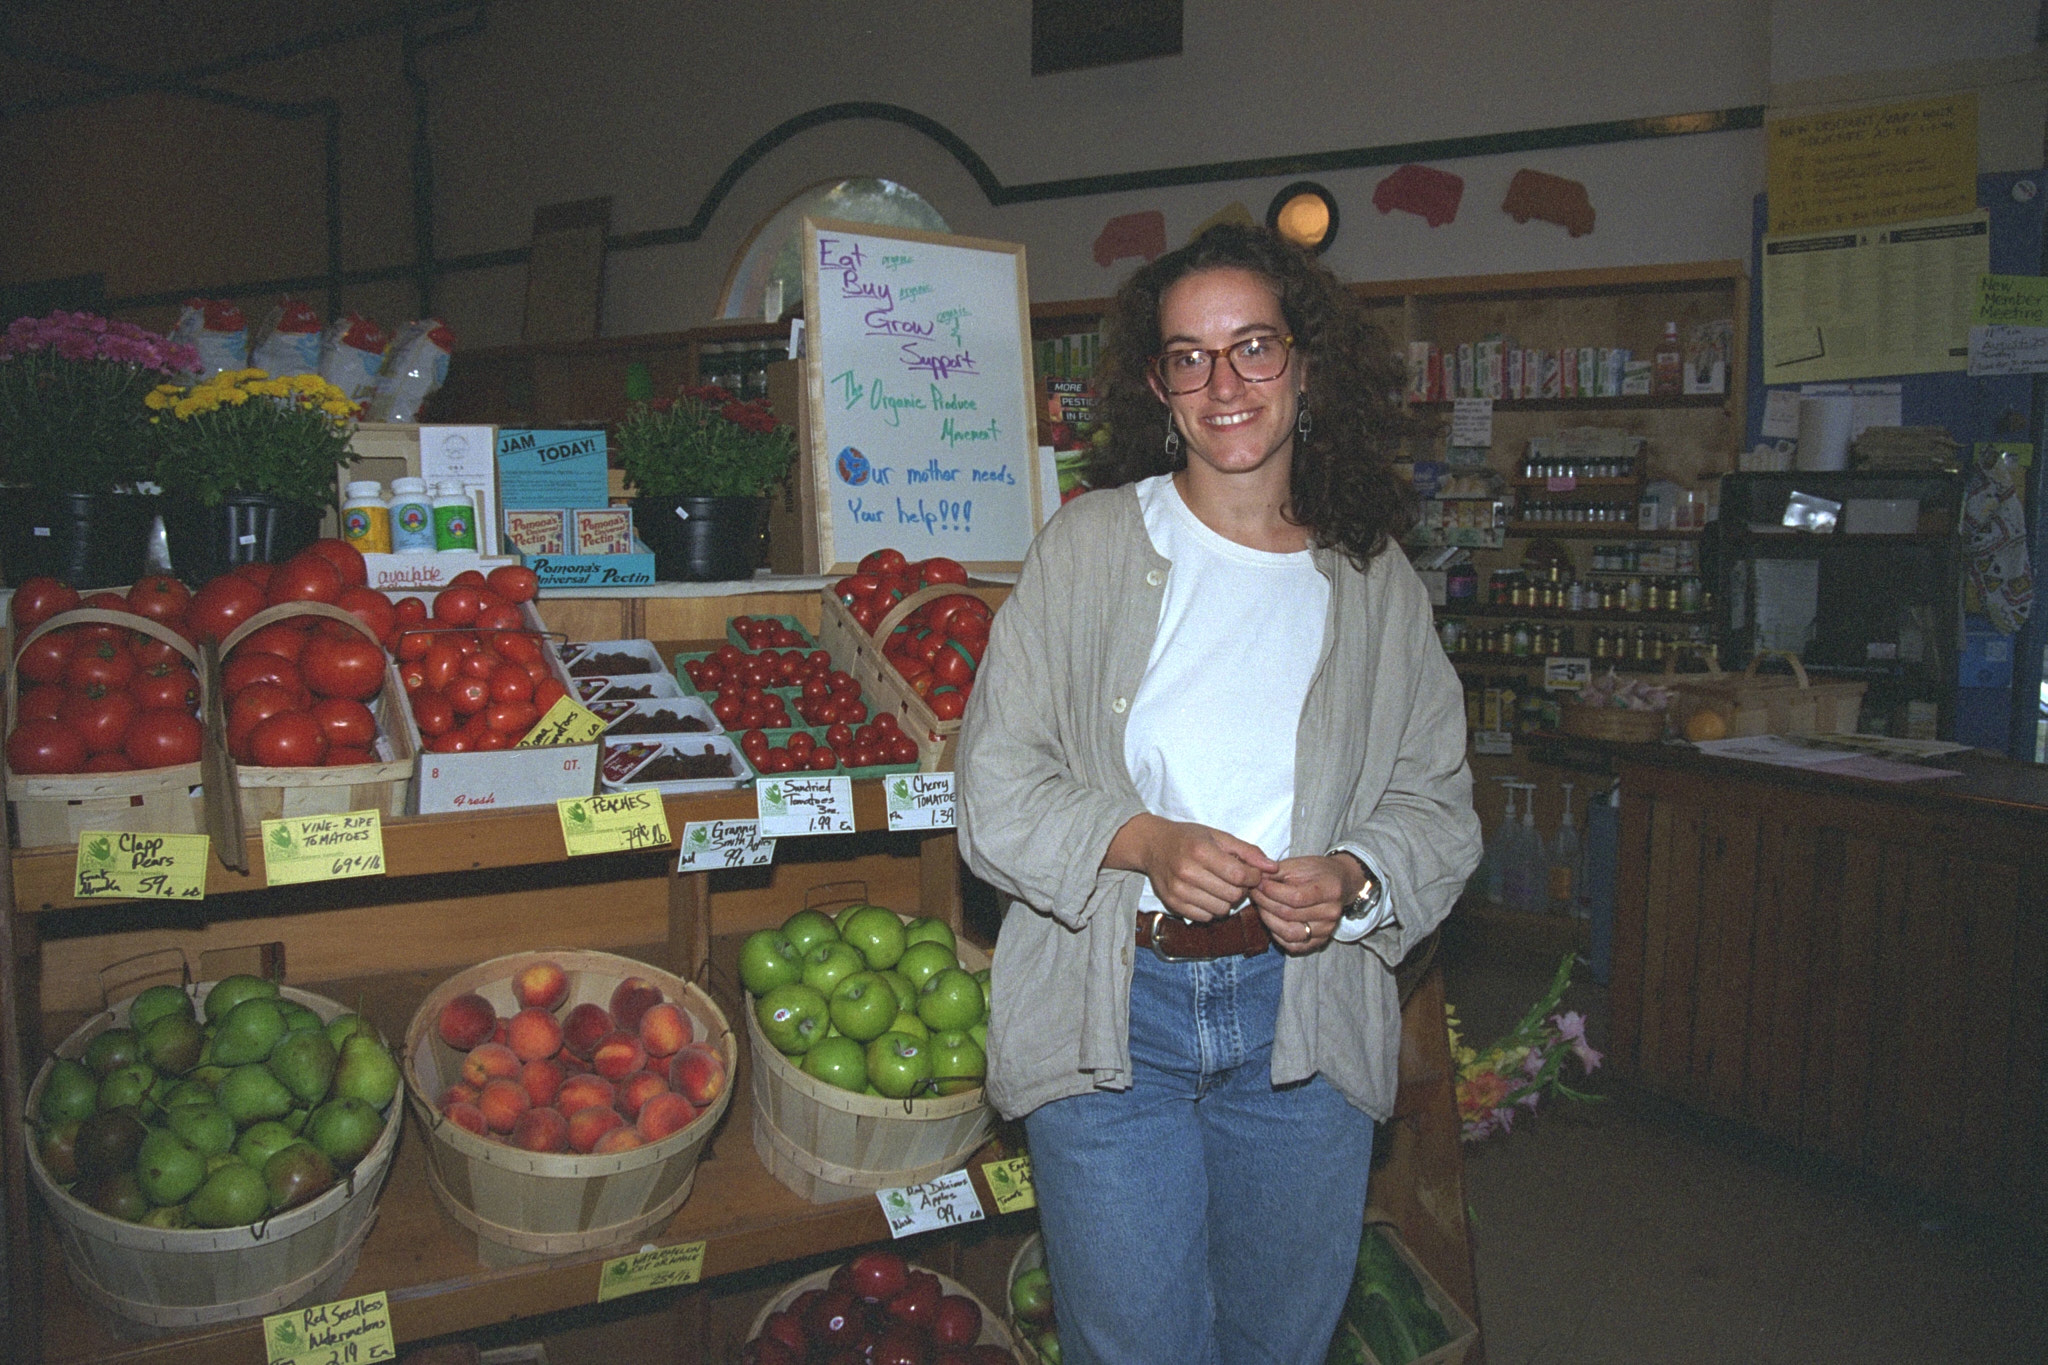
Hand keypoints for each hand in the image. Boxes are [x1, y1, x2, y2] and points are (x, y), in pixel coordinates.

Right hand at [1104, 814, 1276, 921]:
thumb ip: (1248, 852)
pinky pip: (1206, 917)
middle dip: (1241, 888)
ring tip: (1220, 886)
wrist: (1154, 845)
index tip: (1253, 873)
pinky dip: (1211, 908)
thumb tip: (1273, 868)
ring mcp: (1178, 890)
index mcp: (1200, 851)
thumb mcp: (1219, 837)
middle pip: (1232, 895)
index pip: (1239, 874)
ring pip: (1221, 909)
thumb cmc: (1189, 838)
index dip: (1254, 877)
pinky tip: (1207, 894)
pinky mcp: (1173, 904)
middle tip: (1236, 879)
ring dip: (1227, 900)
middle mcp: (1187, 872)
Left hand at [1249, 854, 1363, 954]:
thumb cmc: (1317, 872)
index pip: (1296, 897)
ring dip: (1268, 920)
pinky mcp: (1320, 941)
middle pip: (1290, 915)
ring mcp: (1327, 930)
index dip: (1271, 891)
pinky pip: (1293, 945)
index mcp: (1330, 890)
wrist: (1339, 883)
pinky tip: (1272, 919)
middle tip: (1254, 893)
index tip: (1258, 883)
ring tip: (1261, 906)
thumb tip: (1254, 879)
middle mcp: (1331, 913)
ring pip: (1290, 933)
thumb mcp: (1298, 864)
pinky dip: (1277, 934)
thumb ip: (1276, 872)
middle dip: (1265, 903)